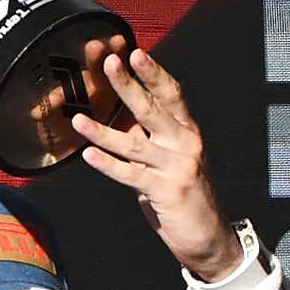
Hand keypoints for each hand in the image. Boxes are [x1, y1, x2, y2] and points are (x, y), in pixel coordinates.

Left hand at [66, 41, 236, 275]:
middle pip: (153, 109)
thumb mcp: (171, 158)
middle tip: (110, 63)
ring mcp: (177, 167)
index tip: (134, 52)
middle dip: (129, 85)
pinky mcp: (166, 191)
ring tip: (79, 120)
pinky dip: (108, 165)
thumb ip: (151, 137)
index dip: (153, 72)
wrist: (210, 237)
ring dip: (103, 131)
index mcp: (188, 131)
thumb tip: (122, 115)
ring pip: (135, 143)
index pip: (171, 94)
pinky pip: (131, 175)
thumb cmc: (186, 194)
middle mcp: (186, 144)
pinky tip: (88, 155)